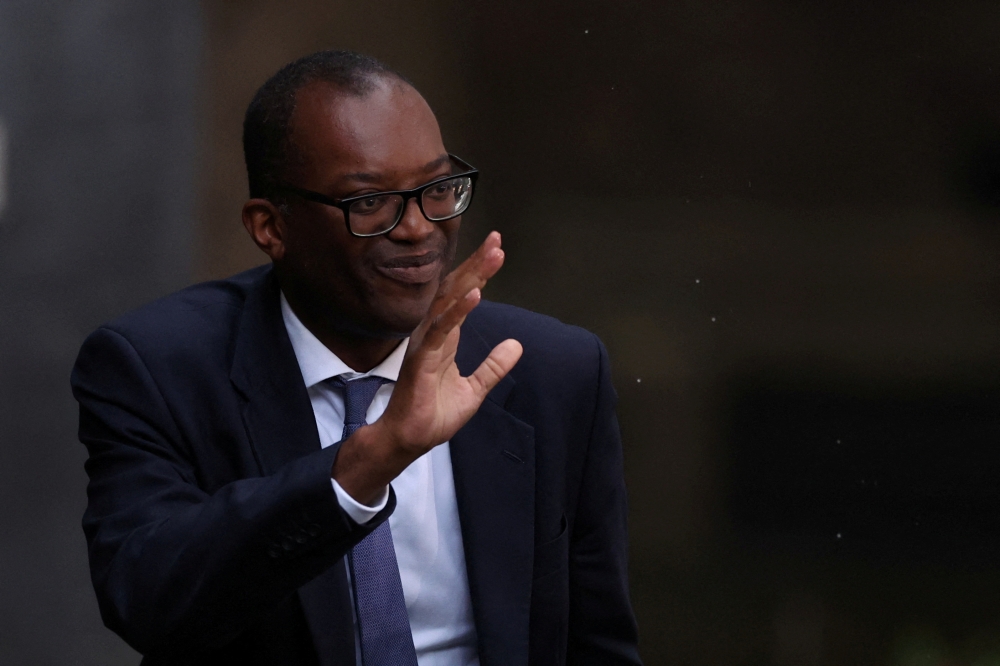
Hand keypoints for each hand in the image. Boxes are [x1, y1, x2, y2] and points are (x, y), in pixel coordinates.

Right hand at [332, 231, 522, 503]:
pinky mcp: (421, 359)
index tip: (497, 249)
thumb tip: (516, 345)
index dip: (480, 272)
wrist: (410, 440)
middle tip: (497, 241)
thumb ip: (493, 366)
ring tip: (491, 258)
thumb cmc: (433, 413)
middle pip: (456, 290)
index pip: (464, 295)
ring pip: (448, 303)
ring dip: (471, 278)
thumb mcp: (475, 389)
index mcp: (446, 336)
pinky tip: (474, 295)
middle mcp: (434, 332)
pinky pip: (441, 330)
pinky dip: (458, 311)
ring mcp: (426, 343)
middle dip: (477, 264)